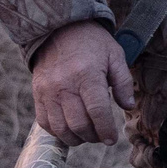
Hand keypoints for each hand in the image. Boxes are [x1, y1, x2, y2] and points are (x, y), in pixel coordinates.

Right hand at [30, 21, 134, 145]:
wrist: (58, 28)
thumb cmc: (91, 42)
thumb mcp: (115, 55)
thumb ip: (123, 82)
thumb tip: (128, 106)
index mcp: (87, 75)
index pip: (97, 111)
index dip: (106, 130)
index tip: (112, 139)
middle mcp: (65, 85)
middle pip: (79, 124)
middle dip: (93, 136)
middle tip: (101, 135)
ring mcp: (48, 91)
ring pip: (61, 128)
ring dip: (76, 138)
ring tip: (86, 135)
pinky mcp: (38, 94)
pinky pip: (45, 122)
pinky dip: (57, 132)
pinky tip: (69, 129)